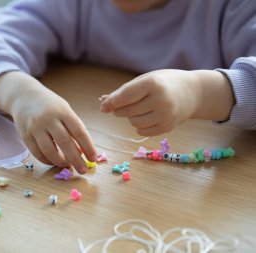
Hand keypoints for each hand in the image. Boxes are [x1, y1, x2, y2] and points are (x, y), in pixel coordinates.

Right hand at [0, 72, 96, 173]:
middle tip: (83, 170)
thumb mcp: (64, 110)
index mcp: (63, 111)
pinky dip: (47, 160)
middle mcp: (49, 119)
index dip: (88, 147)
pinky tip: (54, 162)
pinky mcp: (25, 135)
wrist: (24, 96)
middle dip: (76, 159)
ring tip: (67, 165)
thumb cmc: (50, 106)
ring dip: (60, 161)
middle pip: (64, 142)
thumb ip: (72, 128)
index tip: (93, 159)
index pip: (79, 131)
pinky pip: (37, 153)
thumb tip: (82, 152)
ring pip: (49, 150)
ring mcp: (35, 127)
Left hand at [100, 69, 233, 135]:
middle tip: (122, 106)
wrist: (192, 92)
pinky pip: (142, 131)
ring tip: (140, 109)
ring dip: (131, 117)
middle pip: (128, 111)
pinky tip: (146, 117)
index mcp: (153, 84)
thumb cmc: (163, 83)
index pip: (126, 96)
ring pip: (134, 123)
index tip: (103, 106)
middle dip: (120, 109)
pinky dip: (139, 126)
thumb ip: (124, 92)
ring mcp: (166, 115)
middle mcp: (161, 100)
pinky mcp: (168, 127)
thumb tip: (103, 103)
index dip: (112, 102)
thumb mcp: (145, 80)